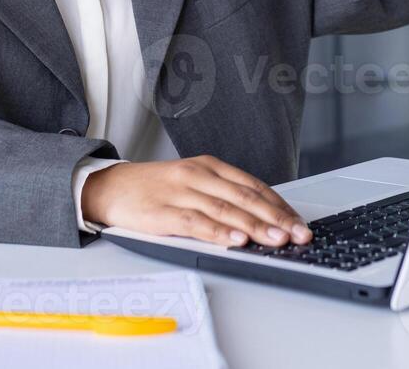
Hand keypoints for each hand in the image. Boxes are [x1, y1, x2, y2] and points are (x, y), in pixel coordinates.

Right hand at [80, 156, 312, 248]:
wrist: (109, 187)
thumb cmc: (154, 189)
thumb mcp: (192, 182)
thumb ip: (223, 196)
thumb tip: (262, 220)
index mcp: (209, 166)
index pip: (254, 186)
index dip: (280, 206)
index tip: (299, 223)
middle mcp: (198, 175)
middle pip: (245, 197)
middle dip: (276, 218)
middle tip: (299, 234)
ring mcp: (180, 192)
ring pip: (225, 210)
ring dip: (255, 227)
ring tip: (277, 239)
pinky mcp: (162, 212)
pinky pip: (195, 223)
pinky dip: (219, 232)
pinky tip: (236, 240)